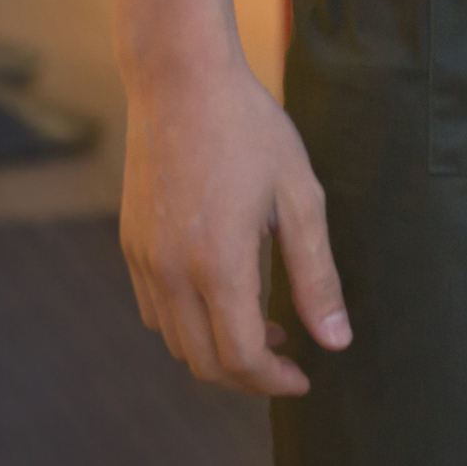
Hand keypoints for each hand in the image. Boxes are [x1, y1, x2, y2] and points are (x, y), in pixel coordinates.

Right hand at [119, 56, 348, 396]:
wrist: (181, 84)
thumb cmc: (252, 132)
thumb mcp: (301, 198)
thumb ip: (318, 276)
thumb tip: (336, 340)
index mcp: (217, 265)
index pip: (241, 357)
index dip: (275, 381)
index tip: (306, 378)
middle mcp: (169, 273)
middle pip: (204, 361)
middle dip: (250, 375)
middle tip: (292, 360)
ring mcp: (142, 262)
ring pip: (176, 342)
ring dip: (219, 351)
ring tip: (268, 328)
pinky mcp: (130, 247)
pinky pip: (155, 312)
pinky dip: (190, 325)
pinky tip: (226, 299)